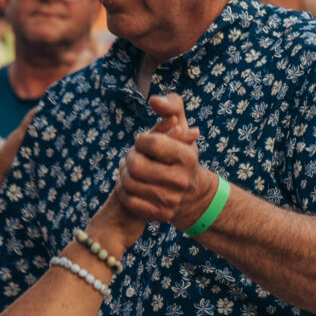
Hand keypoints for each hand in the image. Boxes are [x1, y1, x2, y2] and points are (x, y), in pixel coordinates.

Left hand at [115, 93, 205, 224]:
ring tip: (128, 168)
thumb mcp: (182, 126)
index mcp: (187, 157)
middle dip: (129, 157)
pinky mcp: (160, 215)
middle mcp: (181, 180)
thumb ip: (171, 106)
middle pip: (136, 165)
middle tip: (132, 156)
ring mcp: (171, 200)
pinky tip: (127, 183)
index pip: (150, 143)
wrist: (193, 193)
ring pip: (129, 183)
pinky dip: (123, 190)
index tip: (144, 142)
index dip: (141, 140)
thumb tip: (153, 101)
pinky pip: (129, 200)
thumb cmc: (181, 152)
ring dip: (123, 173)